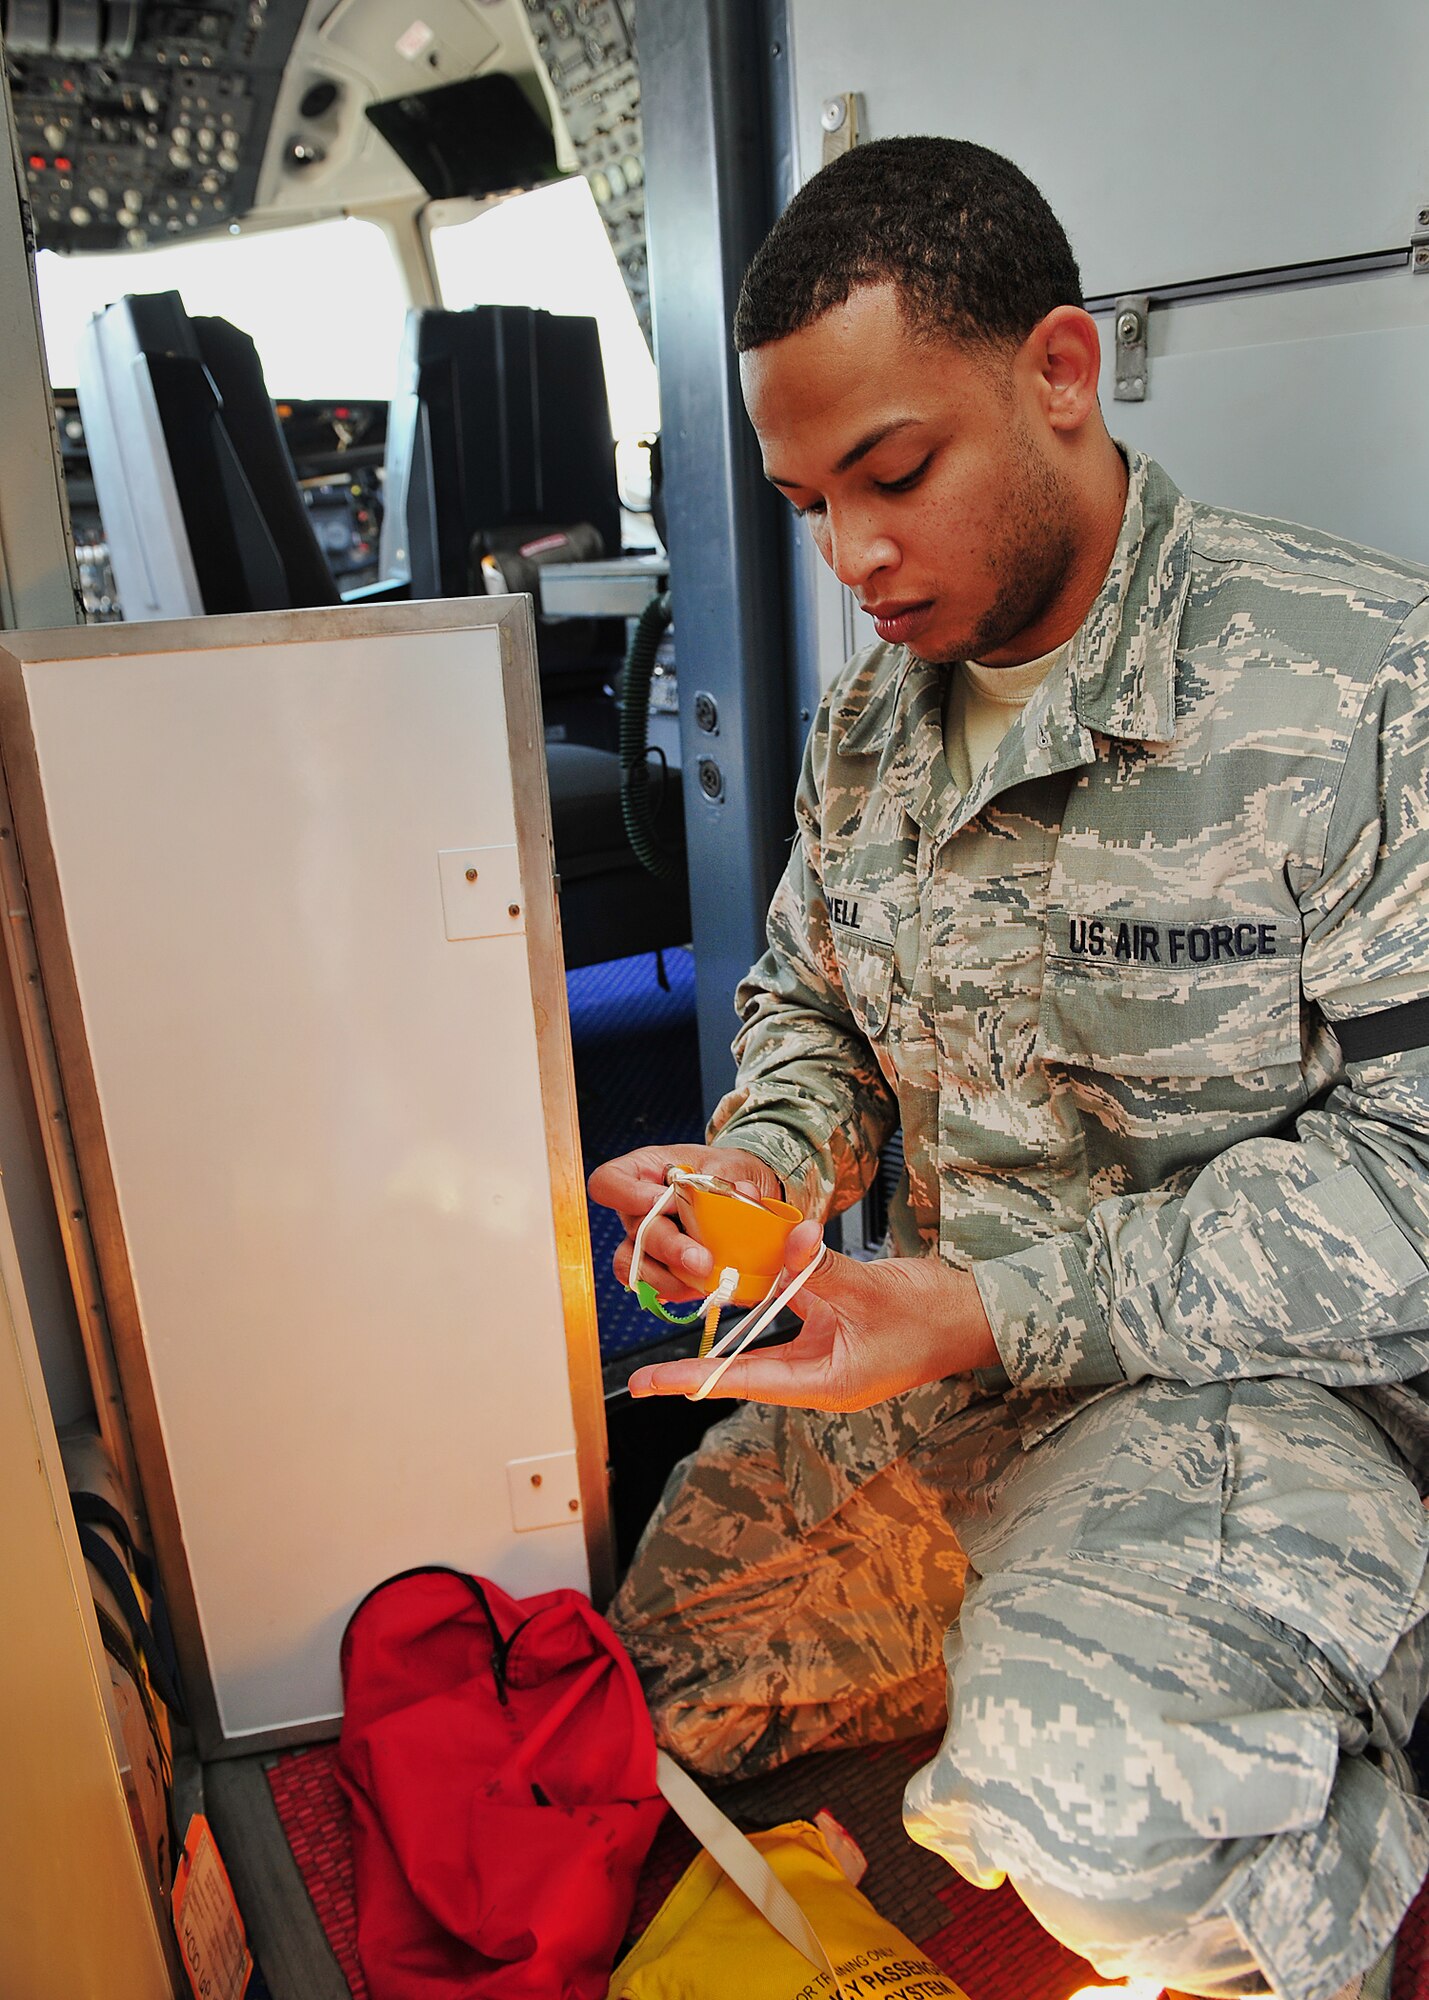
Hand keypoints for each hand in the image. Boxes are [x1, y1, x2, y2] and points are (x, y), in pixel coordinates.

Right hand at [586, 1143, 785, 1302]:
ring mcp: (645, 1244)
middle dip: (670, 1247)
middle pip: (635, 1232)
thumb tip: (742, 1194)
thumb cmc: (723, 1171)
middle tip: (702, 1259)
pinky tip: (704, 1286)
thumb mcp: (727, 1163)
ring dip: (671, 1279)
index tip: (664, 1201)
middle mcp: (636, 1210)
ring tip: (706, 1279)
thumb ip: (729, 1179)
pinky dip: (681, 1290)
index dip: (629, 1196)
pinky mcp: (662, 1270)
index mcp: (643, 1173)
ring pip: (637, 1268)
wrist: (738, 1194)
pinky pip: (656, 1289)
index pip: (609, 1183)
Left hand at [627, 1227, 998, 1409]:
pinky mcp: (836, 1329)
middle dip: (702, 1364)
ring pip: (765, 1340)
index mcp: (824, 1383)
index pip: (745, 1383)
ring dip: (732, 1325)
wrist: (977, 1314)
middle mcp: (819, 1374)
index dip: (695, 1381)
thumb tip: (785, 1238)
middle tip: (646, 1373)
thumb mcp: (870, 1291)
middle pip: (747, 1368)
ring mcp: (828, 1354)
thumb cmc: (933, 1317)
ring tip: (687, 1315)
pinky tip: (743, 1280)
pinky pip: (789, 1316)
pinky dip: (767, 1297)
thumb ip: (821, 1267)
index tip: (650, 1386)